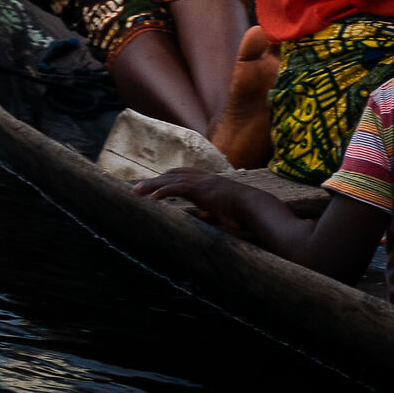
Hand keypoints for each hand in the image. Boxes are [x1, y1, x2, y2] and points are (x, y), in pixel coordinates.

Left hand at [134, 168, 257, 233]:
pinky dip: (164, 191)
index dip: (168, 178)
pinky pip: (180, 188)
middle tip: (137, 188)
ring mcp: (205, 183)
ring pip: (173, 180)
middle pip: (174, 174)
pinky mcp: (204, 190)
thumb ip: (212, 212)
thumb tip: (205, 217)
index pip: (185, 175)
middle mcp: (206, 179)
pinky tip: (153, 197)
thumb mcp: (224, 212)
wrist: (257, 208)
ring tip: (137, 191)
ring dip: (153, 185)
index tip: (154, 185)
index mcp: (210, 183)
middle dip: (155, 181)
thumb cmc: (244, 213)